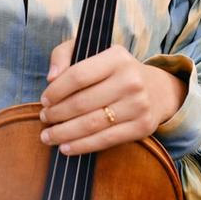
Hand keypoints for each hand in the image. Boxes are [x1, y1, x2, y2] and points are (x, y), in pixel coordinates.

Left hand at [37, 38, 187, 155]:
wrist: (156, 90)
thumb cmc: (114, 71)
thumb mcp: (92, 51)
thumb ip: (64, 54)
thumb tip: (51, 77)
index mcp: (117, 57)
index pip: (78, 75)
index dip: (56, 90)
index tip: (44, 100)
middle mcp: (131, 80)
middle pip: (82, 102)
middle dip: (57, 114)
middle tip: (44, 118)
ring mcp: (138, 105)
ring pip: (91, 124)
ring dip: (64, 133)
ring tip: (48, 136)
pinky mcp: (142, 127)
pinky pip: (105, 140)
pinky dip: (82, 146)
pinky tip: (66, 148)